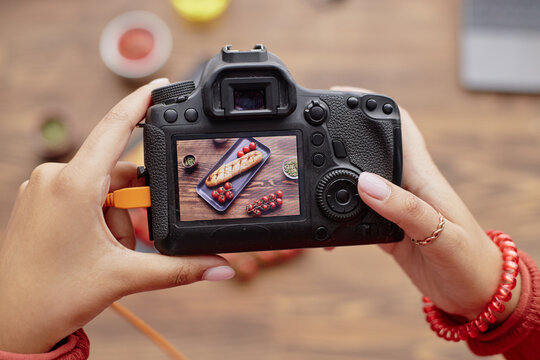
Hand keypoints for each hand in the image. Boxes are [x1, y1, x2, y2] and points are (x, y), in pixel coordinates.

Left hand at [0, 79, 233, 353]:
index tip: (162, 84)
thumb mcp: (125, 277)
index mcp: (73, 185)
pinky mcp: (40, 199)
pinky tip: (92, 246)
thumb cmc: (53, 297)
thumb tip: (220, 266)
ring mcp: (43, 187)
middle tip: (128, 244)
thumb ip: (180, 268)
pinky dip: (99, 214)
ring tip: (106, 253)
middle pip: (117, 172)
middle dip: (134, 205)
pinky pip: (83, 192)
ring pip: (101, 186)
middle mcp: (54, 177)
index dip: (141, 102)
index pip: (115, 128)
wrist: (10, 322)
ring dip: (116, 216)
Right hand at [332, 86, 519, 321]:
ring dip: (333, 180)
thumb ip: (405, 209)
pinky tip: (326, 232)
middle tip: (311, 136)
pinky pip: (354, 216)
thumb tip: (365, 184)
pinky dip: (336, 220)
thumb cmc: (468, 261)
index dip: (372, 104)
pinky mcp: (386, 228)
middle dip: (340, 139)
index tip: (342, 95)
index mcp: (421, 177)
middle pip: (369, 150)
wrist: (475, 294)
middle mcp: (405, 186)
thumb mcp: (440, 236)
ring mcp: (393, 207)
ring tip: (309, 183)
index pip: (399, 126)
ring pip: (357, 182)